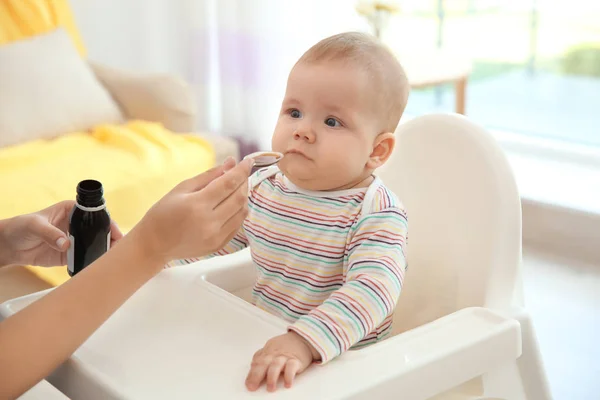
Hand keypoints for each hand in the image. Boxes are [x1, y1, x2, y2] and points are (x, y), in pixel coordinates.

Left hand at [0, 201, 121, 267]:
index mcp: (72, 210)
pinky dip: (92, 262)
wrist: (9, 246)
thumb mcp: (34, 226)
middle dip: (111, 238)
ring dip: (104, 251)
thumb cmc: (20, 227)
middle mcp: (77, 225)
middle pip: (100, 231)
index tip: (115, 232)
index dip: (108, 222)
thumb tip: (66, 244)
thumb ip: (50, 233)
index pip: (95, 215)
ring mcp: (75, 240)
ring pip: (95, 245)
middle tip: (118, 248)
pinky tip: (99, 266)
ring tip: (112, 259)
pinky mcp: (70, 255)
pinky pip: (85, 258)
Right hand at [132, 157, 253, 263]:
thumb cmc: (163, 213)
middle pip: (239, 197)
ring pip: (242, 212)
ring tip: (237, 188)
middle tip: (242, 173)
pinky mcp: (218, 245)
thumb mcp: (182, 188)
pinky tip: (232, 204)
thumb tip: (231, 162)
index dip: (241, 170)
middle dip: (244, 182)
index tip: (248, 161)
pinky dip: (239, 212)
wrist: (154, 244)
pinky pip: (237, 225)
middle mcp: (209, 222)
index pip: (228, 183)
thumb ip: (209, 175)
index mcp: (197, 205)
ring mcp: (215, 236)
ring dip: (243, 197)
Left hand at [245, 331, 319, 391]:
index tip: (248, 384)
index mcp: (267, 352)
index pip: (257, 362)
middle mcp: (274, 354)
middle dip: (256, 375)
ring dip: (272, 377)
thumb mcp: (271, 348)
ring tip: (270, 388)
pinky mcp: (296, 360)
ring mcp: (285, 356)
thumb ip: (262, 357)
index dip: (251, 374)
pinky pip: (292, 367)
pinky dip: (289, 376)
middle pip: (263, 363)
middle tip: (253, 386)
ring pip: (276, 365)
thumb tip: (252, 367)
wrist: (303, 338)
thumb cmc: (285, 346)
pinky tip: (287, 384)